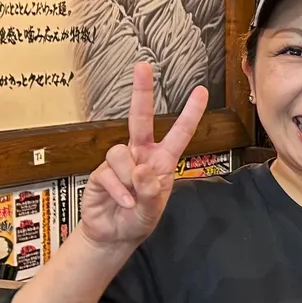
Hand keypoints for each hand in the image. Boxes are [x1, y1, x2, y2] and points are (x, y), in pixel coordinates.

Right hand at [81, 63, 208, 249]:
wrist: (113, 236)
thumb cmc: (137, 220)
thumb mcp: (152, 210)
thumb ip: (150, 192)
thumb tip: (143, 170)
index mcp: (162, 161)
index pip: (179, 133)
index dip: (190, 113)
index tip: (200, 91)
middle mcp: (141, 155)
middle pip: (140, 118)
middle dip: (141, 91)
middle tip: (143, 66)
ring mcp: (120, 163)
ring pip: (121, 153)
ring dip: (129, 177)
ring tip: (131, 198)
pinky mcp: (101, 173)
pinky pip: (109, 174)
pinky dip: (118, 190)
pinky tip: (122, 202)